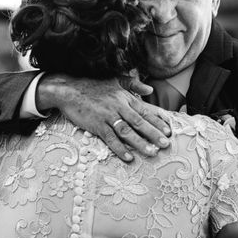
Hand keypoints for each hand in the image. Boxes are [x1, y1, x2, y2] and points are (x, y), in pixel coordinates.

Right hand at [37, 74, 170, 160]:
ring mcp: (107, 117)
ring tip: (152, 153)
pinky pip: (110, 139)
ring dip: (140, 143)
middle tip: (166, 144)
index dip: (157, 121)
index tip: (168, 130)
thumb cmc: (91, 85)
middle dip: (154, 134)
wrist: (68, 90)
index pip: (145, 110)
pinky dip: (119, 149)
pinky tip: (128, 157)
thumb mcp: (114, 80)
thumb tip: (150, 89)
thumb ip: (133, 84)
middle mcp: (118, 107)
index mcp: (124, 97)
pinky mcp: (96, 125)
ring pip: (127, 132)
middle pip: (140, 123)